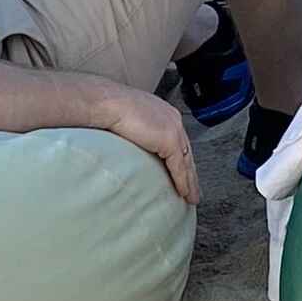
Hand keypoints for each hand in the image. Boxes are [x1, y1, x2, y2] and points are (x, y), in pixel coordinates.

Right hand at [84, 80, 199, 208]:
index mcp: (164, 113)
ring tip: (191, 197)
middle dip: (191, 173)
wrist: (108, 103)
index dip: (182, 158)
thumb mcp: (130, 119)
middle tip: (194, 189)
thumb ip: (139, 131)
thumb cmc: (110, 108)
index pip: (178, 140)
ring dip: (190, 182)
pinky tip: (184, 193)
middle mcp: (173, 120)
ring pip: (186, 162)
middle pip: (186, 152)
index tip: (184, 172)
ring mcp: (173, 130)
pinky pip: (179, 167)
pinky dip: (182, 182)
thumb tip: (134, 143)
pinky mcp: (169, 141)